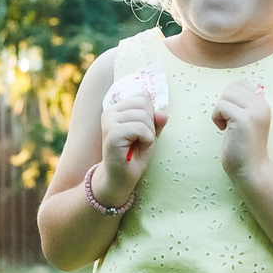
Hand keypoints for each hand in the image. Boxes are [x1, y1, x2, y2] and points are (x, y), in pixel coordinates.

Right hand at [97, 79, 166, 201]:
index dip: (150, 113)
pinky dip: (146, 139)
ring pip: (143, 116)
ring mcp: (109, 122)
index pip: (143, 95)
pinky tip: (136, 148)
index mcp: (117, 108)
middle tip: (140, 140)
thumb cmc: (134, 155)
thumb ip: (157, 121)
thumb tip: (163, 113)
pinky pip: (140, 128)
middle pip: (144, 103)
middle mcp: (110, 111)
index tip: (142, 130)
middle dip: (150, 123)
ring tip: (138, 144)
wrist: (121, 177)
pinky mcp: (112, 133)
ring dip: (148, 133)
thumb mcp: (150, 134)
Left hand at [210, 79, 272, 178]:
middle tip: (227, 121)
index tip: (232, 115)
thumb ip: (243, 104)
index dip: (230, 97)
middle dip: (223, 103)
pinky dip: (216, 117)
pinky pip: (221, 107)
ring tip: (226, 125)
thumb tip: (231, 89)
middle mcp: (262, 105)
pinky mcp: (244, 120)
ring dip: (219, 110)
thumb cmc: (243, 146)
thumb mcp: (247, 120)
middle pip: (232, 88)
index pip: (241, 83)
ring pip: (226, 95)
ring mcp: (254, 112)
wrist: (251, 169)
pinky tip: (223, 129)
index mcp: (263, 104)